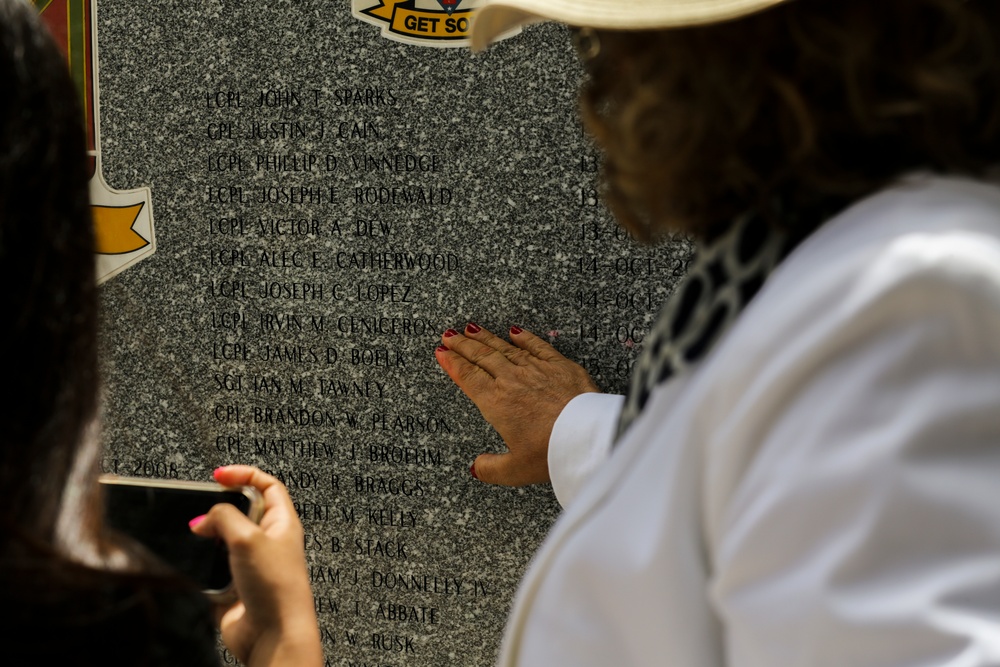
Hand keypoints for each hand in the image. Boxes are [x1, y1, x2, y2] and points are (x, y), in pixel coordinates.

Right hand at [190, 465, 321, 666]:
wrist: (272, 634)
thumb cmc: (276, 588)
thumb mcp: (248, 539)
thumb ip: (224, 518)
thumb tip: (204, 517)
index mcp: (282, 523)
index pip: (267, 486)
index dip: (244, 475)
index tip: (219, 475)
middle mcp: (268, 541)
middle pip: (241, 511)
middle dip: (220, 510)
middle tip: (205, 513)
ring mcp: (251, 563)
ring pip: (223, 540)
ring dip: (210, 541)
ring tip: (203, 542)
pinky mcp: (234, 585)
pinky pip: (212, 567)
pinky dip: (204, 567)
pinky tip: (203, 569)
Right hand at [435, 324, 598, 485]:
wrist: (586, 435)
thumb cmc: (551, 452)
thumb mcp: (515, 470)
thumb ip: (491, 468)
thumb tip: (476, 467)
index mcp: (496, 403)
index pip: (468, 378)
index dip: (453, 364)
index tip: (442, 353)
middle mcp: (512, 381)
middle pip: (482, 357)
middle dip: (463, 345)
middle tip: (449, 335)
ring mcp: (536, 370)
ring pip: (505, 348)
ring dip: (486, 337)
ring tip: (471, 327)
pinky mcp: (560, 365)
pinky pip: (537, 346)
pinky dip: (524, 337)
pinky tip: (515, 330)